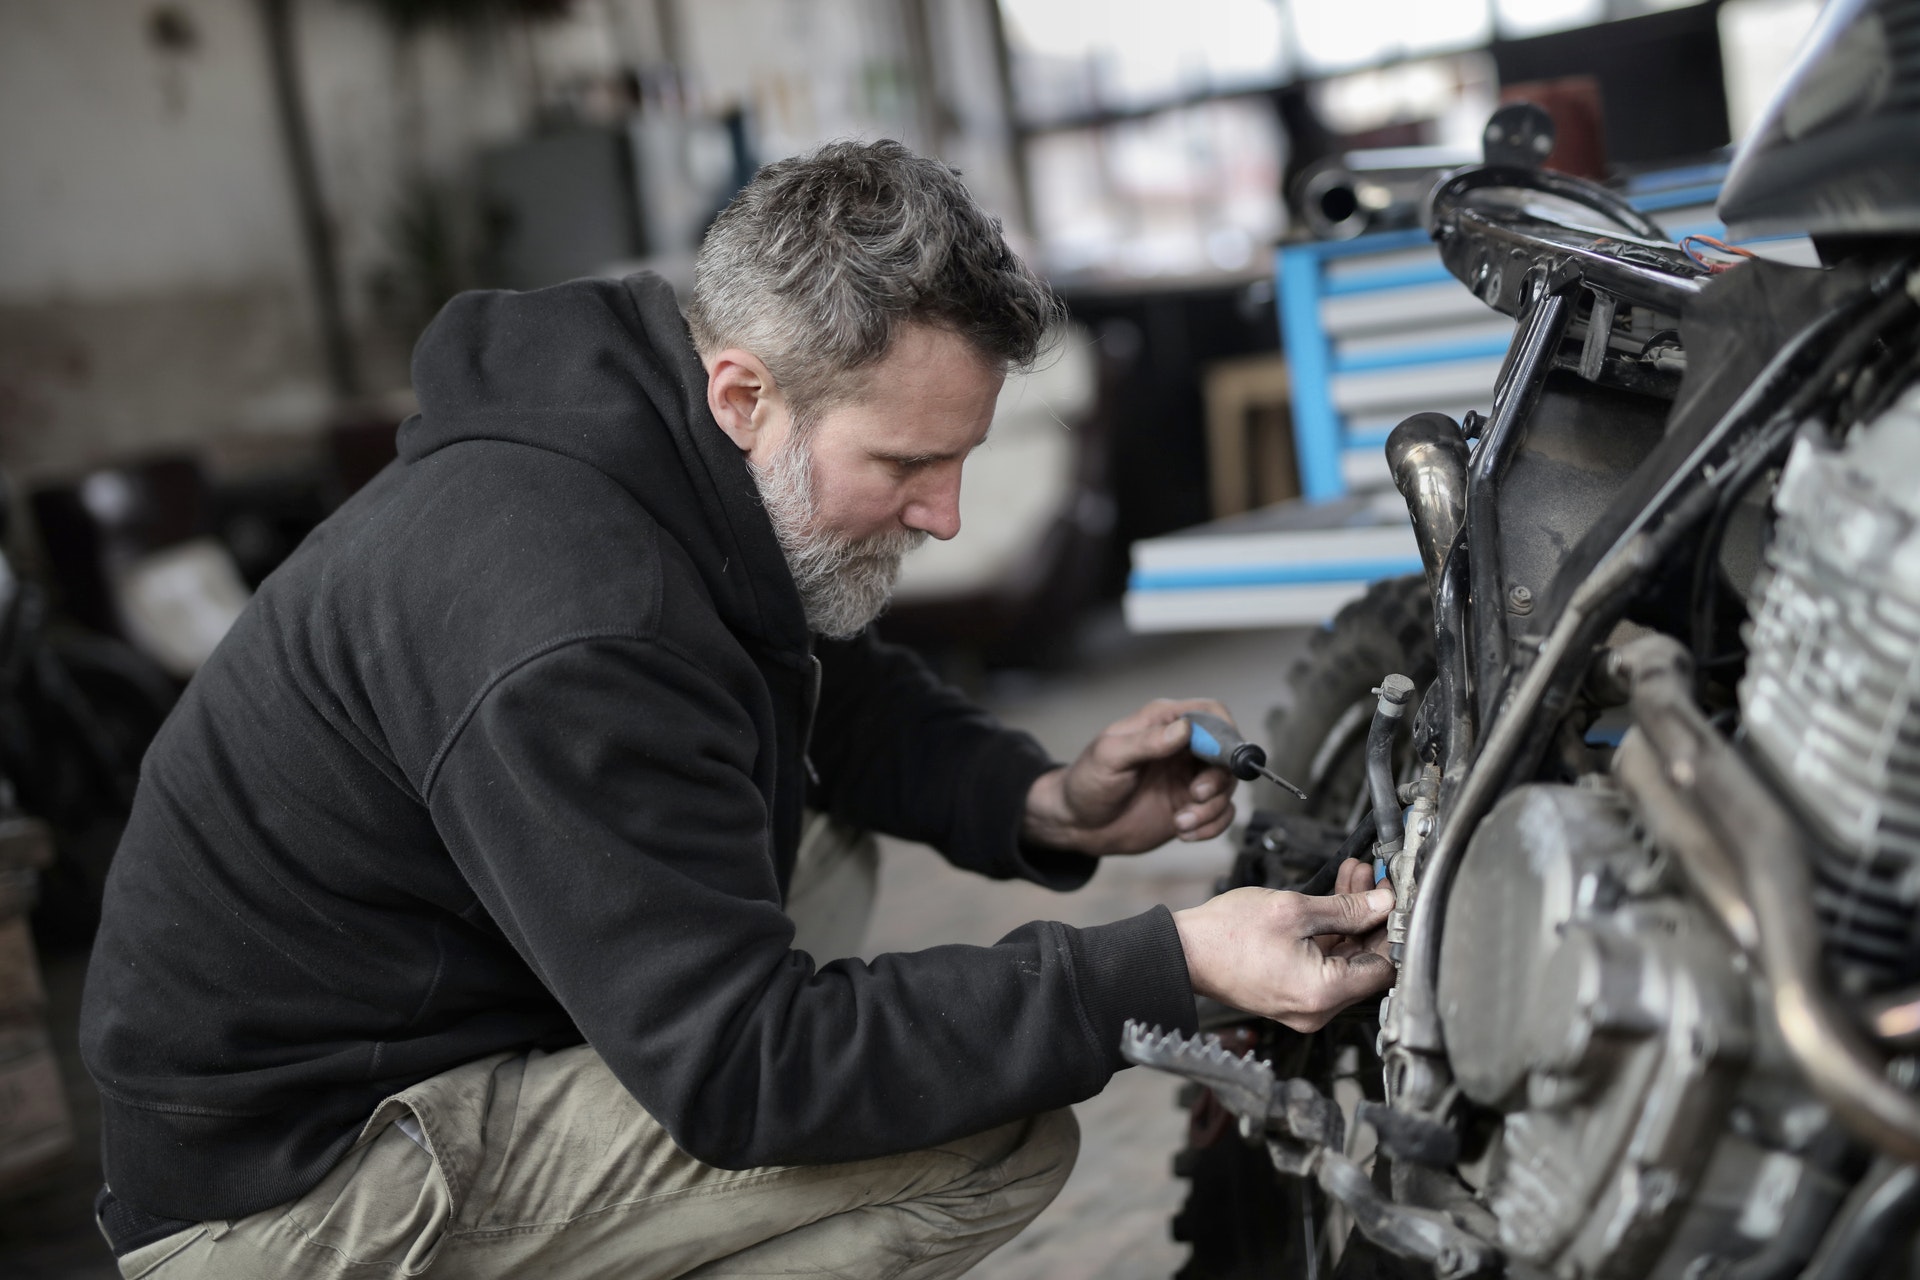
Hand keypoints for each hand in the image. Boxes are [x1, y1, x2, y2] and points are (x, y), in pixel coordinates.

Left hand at [1021, 698, 1237, 856]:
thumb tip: (1184, 729)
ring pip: (1227, 787)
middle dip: (1218, 778)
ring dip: (1211, 808)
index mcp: (1163, 723)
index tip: (1220, 759)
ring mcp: (1188, 778)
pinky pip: (1221, 814)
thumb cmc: (1087, 782)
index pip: (1211, 714)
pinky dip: (1211, 826)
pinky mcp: (1190, 806)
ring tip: (1181, 822)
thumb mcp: (1110, 757)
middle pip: (1227, 753)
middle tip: (1195, 795)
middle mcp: (1182, 748)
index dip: (1225, 733)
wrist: (1077, 824)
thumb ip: (1147, 742)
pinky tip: (1184, 832)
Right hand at [1172, 878, 1394, 1031]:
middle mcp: (1317, 1008)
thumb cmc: (1226, 935)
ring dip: (1352, 918)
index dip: (1392, 928)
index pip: (1384, 967)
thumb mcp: (1293, 910)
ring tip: (1353, 877)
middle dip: (1371, 916)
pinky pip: (1324, 963)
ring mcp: (1305, 1003)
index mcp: (1323, 993)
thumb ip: (1345, 907)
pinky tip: (1333, 899)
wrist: (1184, 952)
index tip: (1394, 898)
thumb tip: (1381, 903)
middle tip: (1373, 880)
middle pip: (1365, 962)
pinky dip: (1331, 932)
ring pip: (1345, 958)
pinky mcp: (1293, 993)